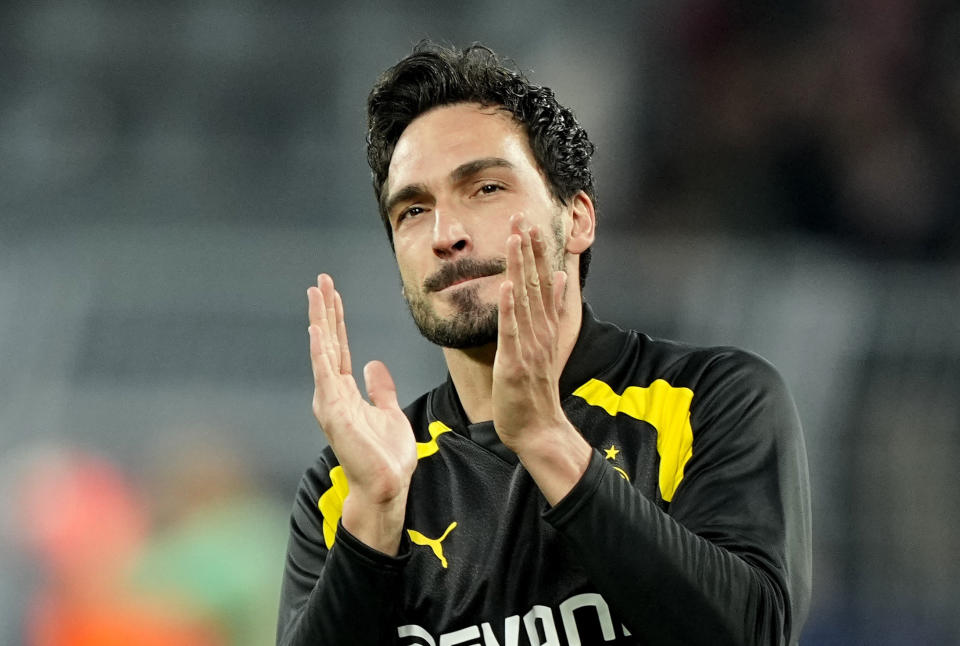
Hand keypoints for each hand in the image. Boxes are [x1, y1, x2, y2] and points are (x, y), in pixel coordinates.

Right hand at [308, 274, 416, 552]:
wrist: (386, 486)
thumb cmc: (386, 456)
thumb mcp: (389, 412)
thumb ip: (380, 389)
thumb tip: (373, 365)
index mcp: (346, 392)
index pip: (339, 347)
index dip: (336, 320)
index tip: (333, 293)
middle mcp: (333, 393)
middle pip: (327, 343)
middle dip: (324, 311)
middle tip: (321, 280)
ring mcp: (330, 402)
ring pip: (322, 352)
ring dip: (319, 321)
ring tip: (316, 293)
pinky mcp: (333, 412)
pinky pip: (324, 375)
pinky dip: (319, 352)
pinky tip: (316, 330)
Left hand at [492, 215, 590, 502]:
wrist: (538, 428)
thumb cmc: (536, 388)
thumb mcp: (546, 343)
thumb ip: (553, 309)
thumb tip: (561, 277)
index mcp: (546, 326)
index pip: (544, 281)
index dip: (538, 252)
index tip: (532, 224)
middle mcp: (541, 331)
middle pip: (536, 283)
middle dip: (529, 250)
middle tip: (522, 217)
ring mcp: (529, 346)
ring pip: (525, 299)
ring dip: (520, 268)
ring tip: (516, 239)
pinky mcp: (516, 363)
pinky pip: (512, 331)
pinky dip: (510, 308)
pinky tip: (507, 286)